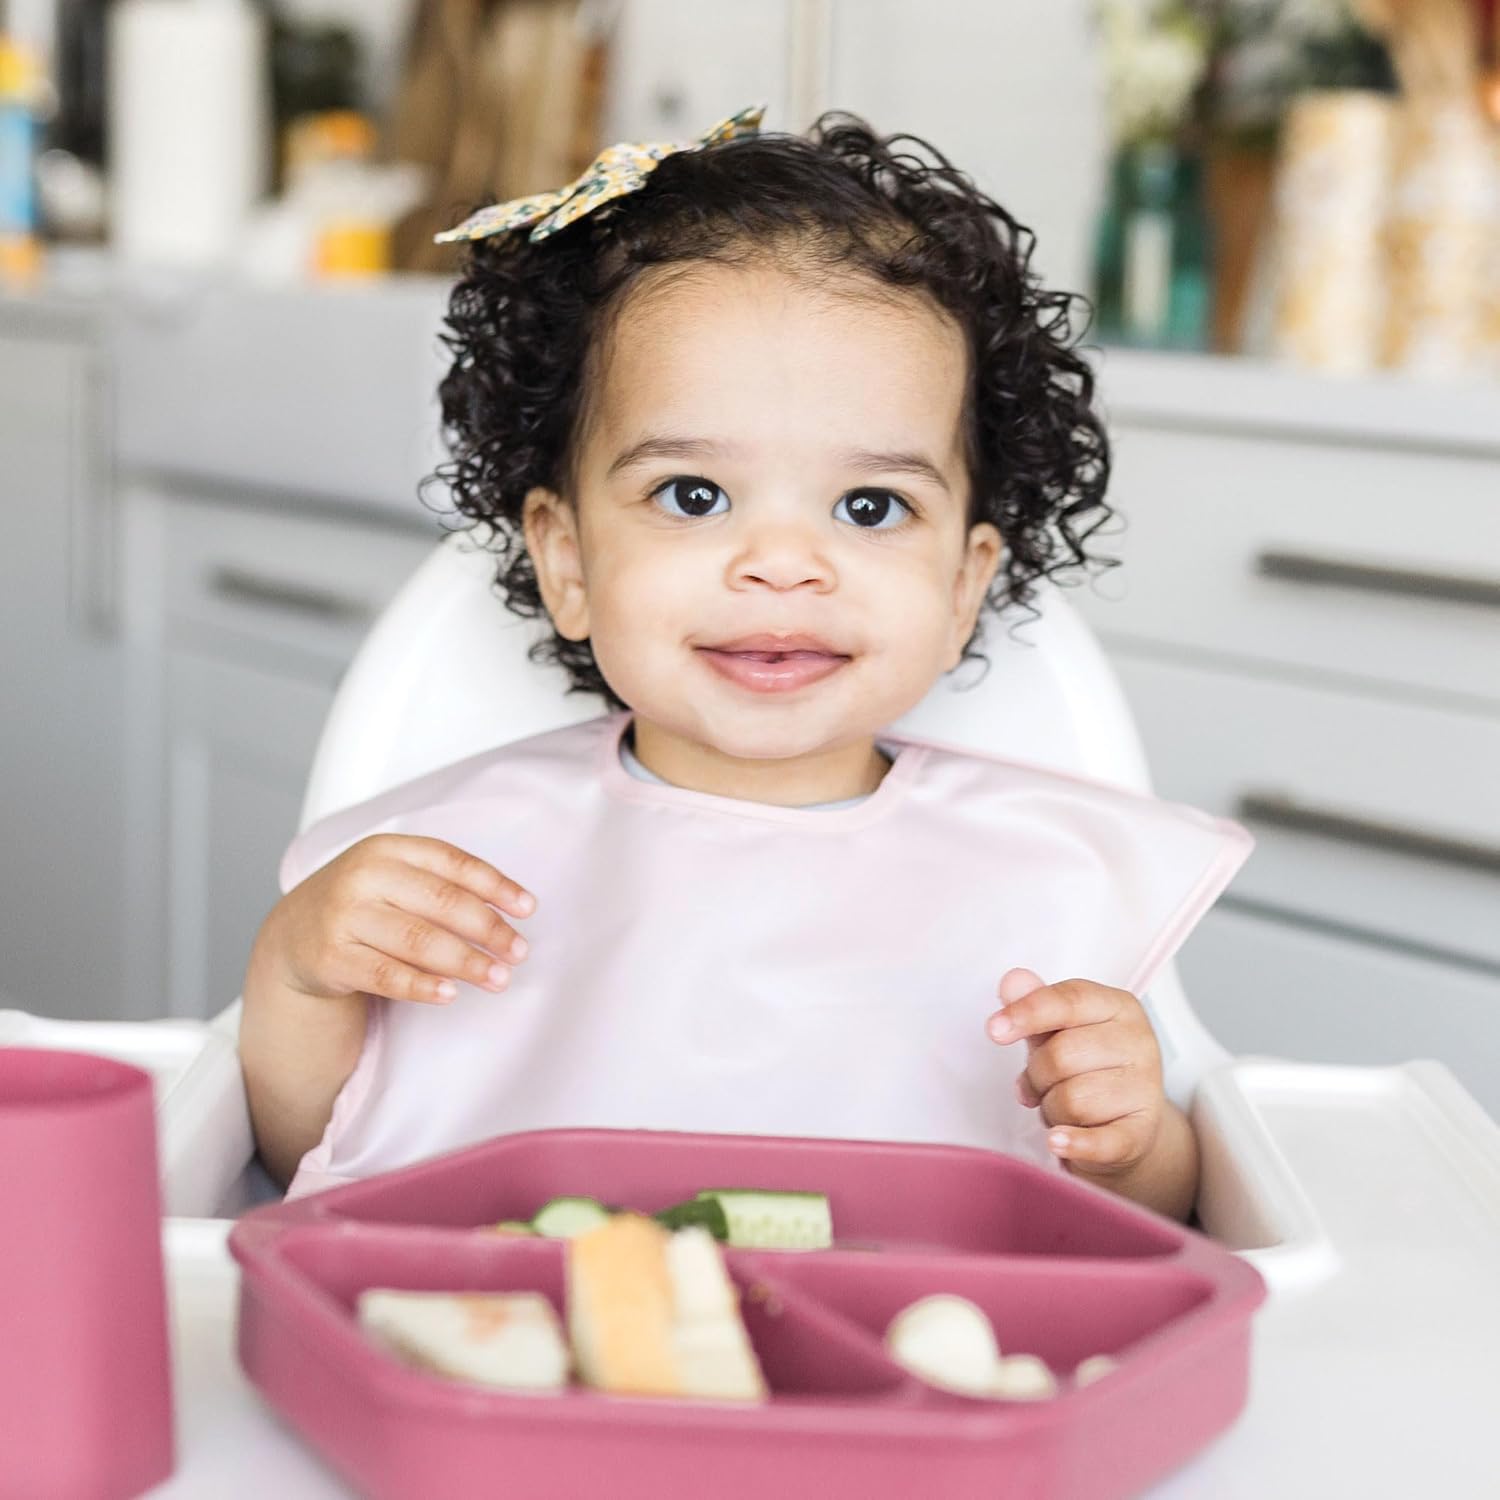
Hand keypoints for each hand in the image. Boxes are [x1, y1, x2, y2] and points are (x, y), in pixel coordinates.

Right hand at [253, 834, 535, 1006]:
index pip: (452, 862)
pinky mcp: (331, 957)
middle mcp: (363, 876)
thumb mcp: (394, 877)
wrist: (293, 935)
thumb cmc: (362, 903)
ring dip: (466, 962)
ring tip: (499, 978)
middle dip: (488, 929)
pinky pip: (386, 975)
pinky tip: (451, 994)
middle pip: (441, 902)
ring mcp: (344, 917)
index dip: (494, 885)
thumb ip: (443, 885)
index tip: (527, 908)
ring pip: (418, 941)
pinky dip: (422, 985)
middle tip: (519, 951)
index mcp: (387, 848)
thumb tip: (510, 910)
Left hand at [986, 968, 1166, 1179]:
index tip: (994, 1030)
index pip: (1069, 1001)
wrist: (1129, 1124)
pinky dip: (1073, 1143)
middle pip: (1061, 1056)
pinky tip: (1056, 1141)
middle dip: (1037, 1076)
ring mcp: (1145, 1089)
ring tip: (1062, 1108)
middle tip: (1041, 1085)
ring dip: (1051, 1110)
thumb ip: (1035, 1004)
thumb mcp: (1060, 1031)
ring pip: (1071, 1101)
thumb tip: (1012, 982)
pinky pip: (1100, 1141)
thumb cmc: (1089, 1069)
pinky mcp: (1141, 1133)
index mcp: (1119, 1007)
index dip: (1027, 1013)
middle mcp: (1140, 1043)